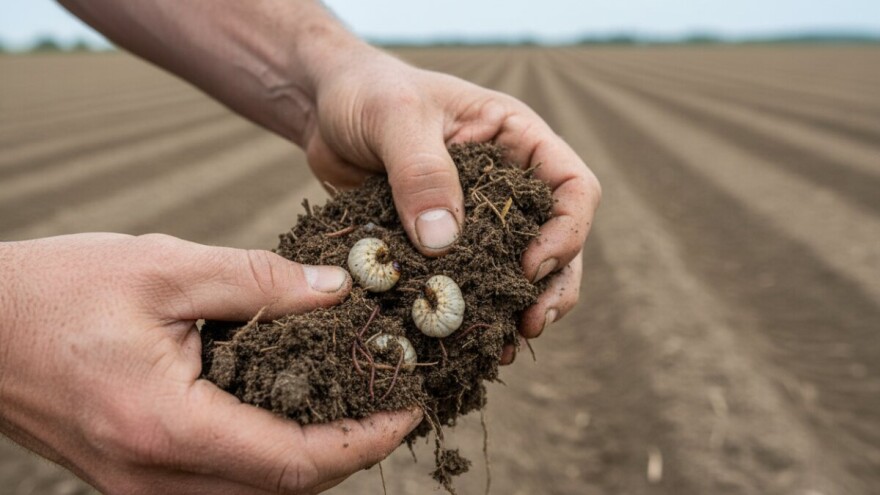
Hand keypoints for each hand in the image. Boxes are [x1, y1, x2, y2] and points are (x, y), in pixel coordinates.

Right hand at [0, 234, 421, 494]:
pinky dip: (269, 456)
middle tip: (393, 402)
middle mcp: (155, 478)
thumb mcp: (165, 270)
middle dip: (350, 451)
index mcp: (166, 428)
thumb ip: (260, 281)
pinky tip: (290, 413)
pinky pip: (223, 484)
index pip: (295, 461)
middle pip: (284, 489)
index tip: (409, 409)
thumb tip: (338, 292)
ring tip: (356, 406)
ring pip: (256, 494)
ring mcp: (141, 489)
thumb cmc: (57, 292)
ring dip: (313, 458)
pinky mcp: (135, 479)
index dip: (364, 439)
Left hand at [302, 53, 600, 356]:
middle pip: (559, 241)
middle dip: (552, 286)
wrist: (325, 110)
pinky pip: (470, 280)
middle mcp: (508, 182)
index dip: (565, 232)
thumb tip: (444, 242)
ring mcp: (478, 215)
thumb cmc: (367, 93)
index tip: (529, 266)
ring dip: (517, 307)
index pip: (572, 187)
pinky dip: (472, 310)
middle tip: (529, 325)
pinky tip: (463, 340)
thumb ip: (421, 172)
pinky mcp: (443, 242)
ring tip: (505, 346)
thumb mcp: (394, 118)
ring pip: (519, 269)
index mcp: (516, 139)